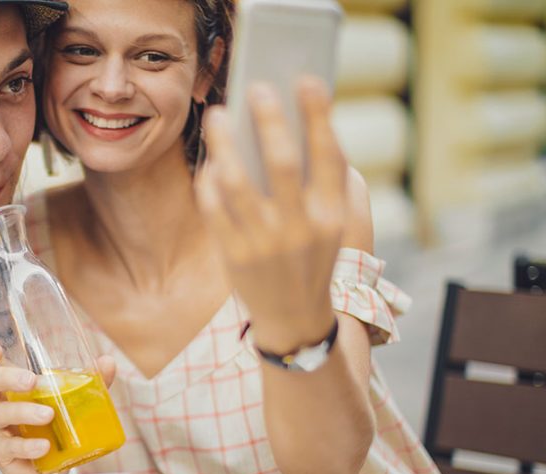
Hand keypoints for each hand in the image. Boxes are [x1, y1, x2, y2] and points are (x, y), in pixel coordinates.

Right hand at [0, 340, 115, 473]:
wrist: (51, 463)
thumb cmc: (52, 422)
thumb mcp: (71, 397)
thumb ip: (89, 380)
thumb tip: (107, 362)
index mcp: (5, 382)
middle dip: (7, 378)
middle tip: (31, 382)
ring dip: (23, 412)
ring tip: (48, 415)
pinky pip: (7, 447)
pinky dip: (26, 446)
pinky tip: (43, 446)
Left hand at [195, 78, 346, 353]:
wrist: (295, 319)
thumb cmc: (313, 259)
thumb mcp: (335, 226)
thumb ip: (331, 184)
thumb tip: (307, 131)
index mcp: (331, 215)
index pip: (329, 156)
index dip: (318, 115)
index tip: (306, 81)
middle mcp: (300, 228)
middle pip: (280, 162)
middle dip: (268, 120)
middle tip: (256, 89)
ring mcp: (264, 243)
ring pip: (237, 182)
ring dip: (224, 144)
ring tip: (217, 116)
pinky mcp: (234, 256)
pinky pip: (214, 209)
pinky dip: (209, 181)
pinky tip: (209, 162)